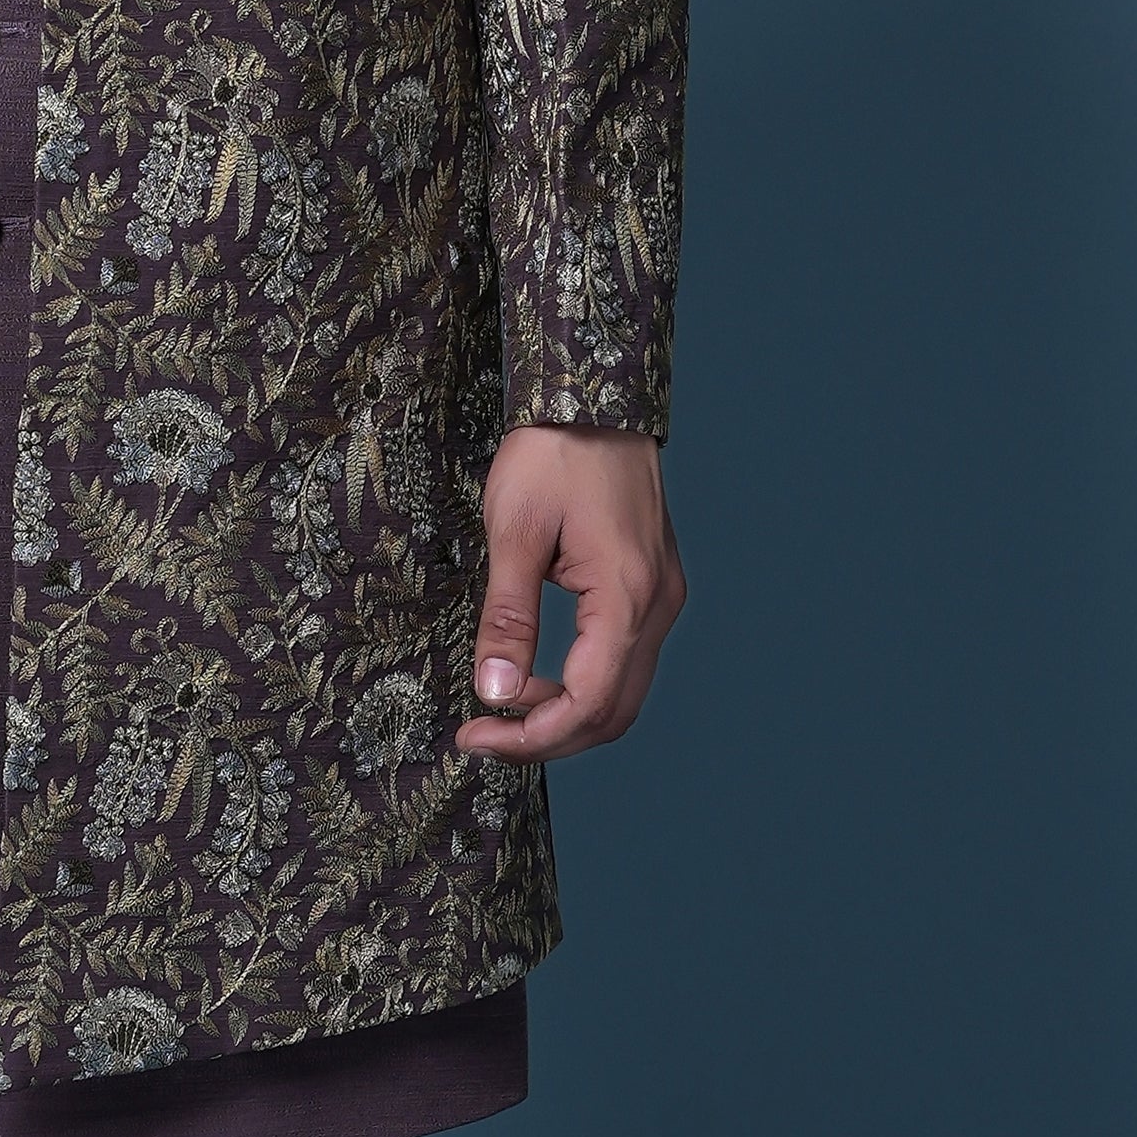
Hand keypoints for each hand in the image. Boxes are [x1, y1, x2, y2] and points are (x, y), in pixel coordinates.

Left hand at [458, 426, 686, 761]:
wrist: (594, 398)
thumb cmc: (552, 453)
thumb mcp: (513, 532)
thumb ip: (507, 618)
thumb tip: (495, 691)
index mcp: (627, 596)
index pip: (587, 702)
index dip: (531, 736)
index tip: (475, 737)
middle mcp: (658, 606)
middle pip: (612, 712)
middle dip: (546, 736)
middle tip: (482, 737)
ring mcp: (661, 598)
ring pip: (621, 692)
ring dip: (563, 713)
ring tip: (501, 709)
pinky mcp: (651, 588)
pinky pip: (622, 660)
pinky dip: (581, 684)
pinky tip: (535, 676)